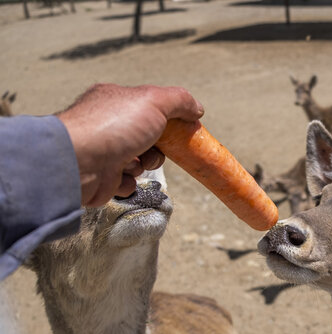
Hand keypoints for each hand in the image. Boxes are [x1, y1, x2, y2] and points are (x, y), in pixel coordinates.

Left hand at [57, 83, 203, 206]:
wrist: (79, 162)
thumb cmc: (114, 127)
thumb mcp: (154, 102)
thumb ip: (179, 101)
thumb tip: (197, 108)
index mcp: (116, 100)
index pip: (149, 107)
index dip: (168, 118)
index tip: (182, 130)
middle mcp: (107, 123)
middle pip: (147, 136)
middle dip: (157, 148)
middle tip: (155, 149)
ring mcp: (103, 150)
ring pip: (138, 161)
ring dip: (142, 165)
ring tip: (132, 164)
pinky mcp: (101, 176)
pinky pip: (126, 181)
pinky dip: (128, 182)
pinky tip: (119, 176)